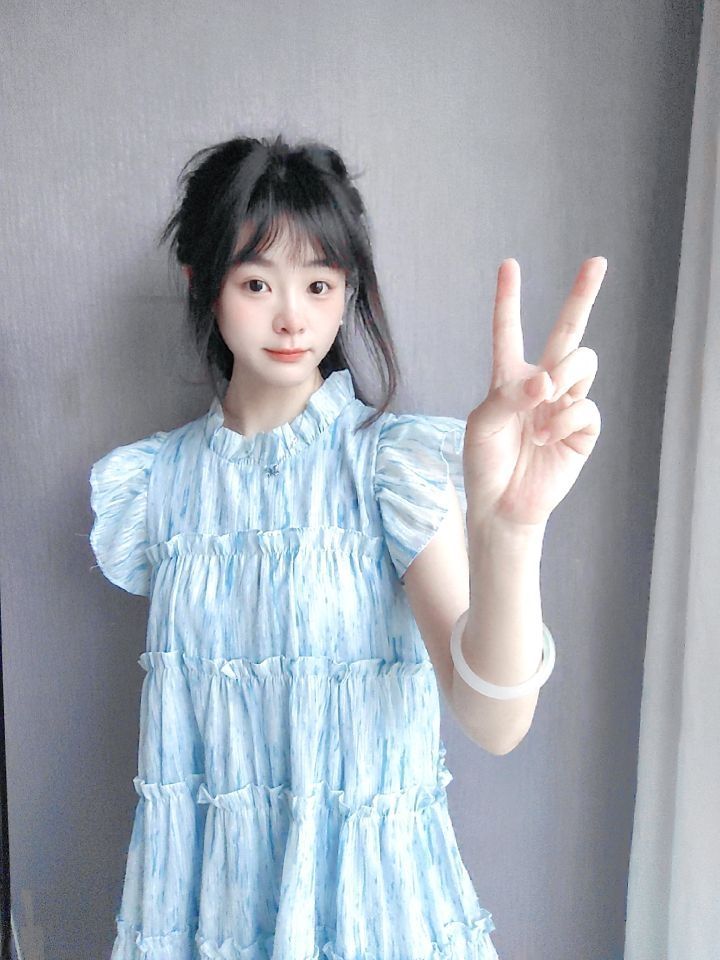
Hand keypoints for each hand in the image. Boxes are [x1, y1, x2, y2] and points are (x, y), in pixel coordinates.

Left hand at [463, 257, 606, 531]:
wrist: (502, 504)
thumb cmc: (485, 462)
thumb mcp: (482, 424)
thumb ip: (509, 395)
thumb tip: (548, 381)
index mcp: (509, 378)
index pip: (509, 331)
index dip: (509, 298)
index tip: (509, 264)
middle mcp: (541, 384)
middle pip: (567, 331)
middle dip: (583, 295)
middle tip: (596, 262)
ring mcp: (565, 404)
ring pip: (582, 362)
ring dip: (563, 379)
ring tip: (542, 409)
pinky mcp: (582, 429)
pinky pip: (586, 405)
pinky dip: (564, 418)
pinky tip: (546, 437)